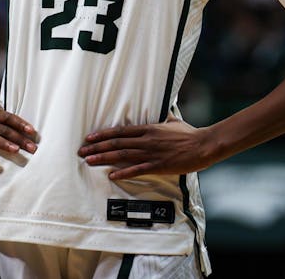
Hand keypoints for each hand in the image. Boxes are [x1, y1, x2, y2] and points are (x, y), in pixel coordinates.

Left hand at [78, 120, 215, 179]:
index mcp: (148, 128)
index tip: (89, 138)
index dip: (103, 134)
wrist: (203, 145)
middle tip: (81, 151)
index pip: (120, 131)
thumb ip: (164, 118)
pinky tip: (112, 175)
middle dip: (97, 147)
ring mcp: (152, 153)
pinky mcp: (159, 165)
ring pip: (123, 154)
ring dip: (104, 158)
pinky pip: (138, 169)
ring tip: (89, 161)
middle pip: (116, 142)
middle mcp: (146, 140)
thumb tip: (162, 110)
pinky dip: (123, 171)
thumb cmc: (189, 134)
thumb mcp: (173, 122)